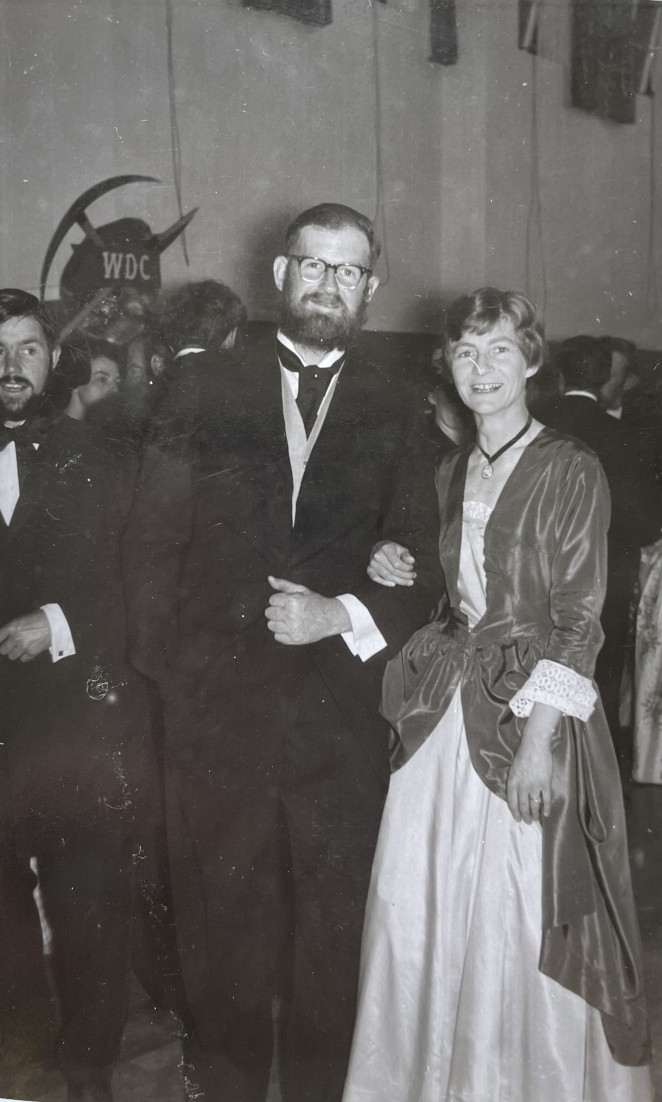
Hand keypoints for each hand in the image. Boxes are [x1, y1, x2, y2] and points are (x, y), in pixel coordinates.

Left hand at [0, 611, 51, 661]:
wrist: (54, 623)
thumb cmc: (39, 618)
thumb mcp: (22, 619)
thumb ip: (13, 628)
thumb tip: (8, 636)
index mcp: (12, 627)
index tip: (1, 643)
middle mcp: (15, 638)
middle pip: (3, 650)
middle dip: (7, 648)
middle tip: (12, 646)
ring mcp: (23, 646)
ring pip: (12, 656)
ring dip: (15, 653)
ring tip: (21, 649)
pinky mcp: (32, 652)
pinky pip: (23, 659)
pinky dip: (25, 656)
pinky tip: (29, 651)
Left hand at [265, 576, 350, 644]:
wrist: (330, 618)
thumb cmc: (314, 602)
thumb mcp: (301, 590)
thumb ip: (284, 584)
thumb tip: (270, 578)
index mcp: (293, 601)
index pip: (272, 600)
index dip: (279, 600)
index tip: (288, 602)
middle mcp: (292, 615)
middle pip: (269, 613)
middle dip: (276, 611)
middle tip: (288, 611)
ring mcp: (293, 629)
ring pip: (271, 625)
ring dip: (278, 622)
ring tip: (289, 620)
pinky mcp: (295, 639)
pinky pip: (277, 637)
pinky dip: (282, 633)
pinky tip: (291, 628)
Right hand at [367, 541, 415, 587]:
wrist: (379, 548)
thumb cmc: (393, 550)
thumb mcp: (401, 549)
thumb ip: (406, 555)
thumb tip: (411, 561)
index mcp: (386, 548)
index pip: (397, 564)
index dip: (406, 568)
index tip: (411, 568)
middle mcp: (377, 555)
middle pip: (393, 571)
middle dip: (405, 576)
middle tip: (413, 577)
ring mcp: (372, 563)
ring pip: (387, 576)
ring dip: (399, 581)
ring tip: (409, 582)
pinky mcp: (369, 569)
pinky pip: (376, 579)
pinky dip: (385, 583)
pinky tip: (394, 584)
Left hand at [506, 704, 558, 823]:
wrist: (535, 746)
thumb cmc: (523, 755)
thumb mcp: (513, 769)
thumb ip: (514, 782)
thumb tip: (515, 794)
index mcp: (512, 782)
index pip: (512, 802)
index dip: (515, 812)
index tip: (517, 819)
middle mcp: (522, 786)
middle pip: (523, 806)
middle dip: (525, 816)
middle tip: (527, 822)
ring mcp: (534, 786)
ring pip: (534, 805)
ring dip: (535, 814)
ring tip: (535, 820)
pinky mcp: (545, 784)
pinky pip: (546, 800)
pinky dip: (546, 808)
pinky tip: (546, 814)